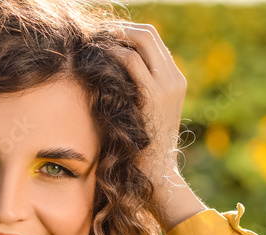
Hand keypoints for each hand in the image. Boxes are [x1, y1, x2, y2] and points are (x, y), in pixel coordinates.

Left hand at [112, 23, 205, 229]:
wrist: (158, 174)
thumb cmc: (143, 151)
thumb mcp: (142, 116)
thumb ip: (134, 95)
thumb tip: (109, 80)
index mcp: (174, 81)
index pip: (152, 41)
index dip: (126, 33)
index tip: (102, 38)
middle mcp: (174, 78)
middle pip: (147, 33)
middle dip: (119, 29)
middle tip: (93, 35)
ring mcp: (167, 84)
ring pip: (141, 39)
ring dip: (113, 37)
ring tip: (91, 43)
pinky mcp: (154, 95)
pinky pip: (131, 60)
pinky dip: (112, 53)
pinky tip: (94, 58)